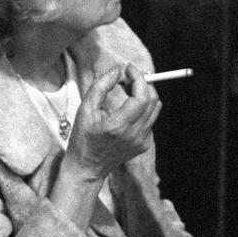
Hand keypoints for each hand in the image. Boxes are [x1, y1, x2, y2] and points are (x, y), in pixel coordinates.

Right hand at [65, 63, 160, 179]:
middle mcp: (134, 134)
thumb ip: (101, 86)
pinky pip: (150, 120)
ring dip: (144, 95)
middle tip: (128, 78)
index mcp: (119, 126)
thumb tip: (116, 70)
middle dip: (143, 83)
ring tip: (128, 91)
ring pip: (155, 109)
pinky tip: (127, 110)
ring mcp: (141, 141)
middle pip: (152, 100)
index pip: (141, 97)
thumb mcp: (85, 109)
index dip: (138, 78)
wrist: (87, 168)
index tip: (129, 68)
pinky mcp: (144, 145)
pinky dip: (142, 109)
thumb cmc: (83, 139)